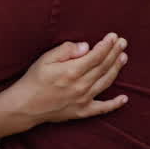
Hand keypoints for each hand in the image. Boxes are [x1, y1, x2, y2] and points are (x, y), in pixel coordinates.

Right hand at [0, 33, 128, 139]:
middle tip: (122, 42)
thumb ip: (66, 50)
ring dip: (116, 69)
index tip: (114, 36)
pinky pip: (102, 108)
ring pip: (106, 82)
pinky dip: (115, 104)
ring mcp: (83, 100)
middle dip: (114, 53)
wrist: (25, 106)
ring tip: (123, 57)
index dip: (107, 45)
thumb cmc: (33, 80)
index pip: (96, 55)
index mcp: (72, 71)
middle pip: (104, 67)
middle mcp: (81, 86)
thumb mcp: (45, 59)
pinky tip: (124, 98)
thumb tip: (86, 46)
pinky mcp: (82, 112)